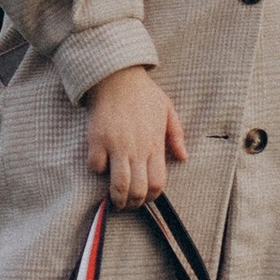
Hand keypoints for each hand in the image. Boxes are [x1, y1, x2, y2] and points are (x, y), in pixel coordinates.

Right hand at [84, 66, 186, 207]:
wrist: (116, 75)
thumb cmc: (143, 92)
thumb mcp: (167, 109)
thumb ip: (176, 135)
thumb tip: (183, 157)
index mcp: (155, 144)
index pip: (158, 183)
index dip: (153, 196)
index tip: (147, 197)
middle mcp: (136, 148)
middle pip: (138, 190)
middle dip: (134, 203)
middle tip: (129, 204)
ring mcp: (116, 145)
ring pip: (118, 184)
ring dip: (116, 198)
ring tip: (115, 200)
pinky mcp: (97, 139)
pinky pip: (96, 166)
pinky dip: (98, 171)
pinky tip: (101, 166)